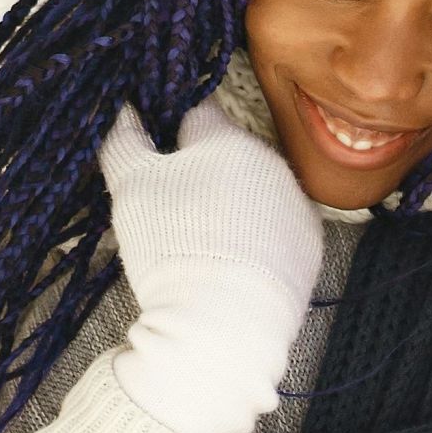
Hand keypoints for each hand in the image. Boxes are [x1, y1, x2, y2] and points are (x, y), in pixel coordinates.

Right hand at [97, 104, 323, 432]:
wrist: (222, 325)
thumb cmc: (171, 247)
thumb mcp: (131, 188)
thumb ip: (123, 139)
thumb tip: (121, 108)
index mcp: (228, 139)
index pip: (197, 112)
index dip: (171, 130)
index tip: (156, 155)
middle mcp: (272, 163)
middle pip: (230, 154)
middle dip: (204, 171)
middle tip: (173, 211)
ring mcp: (297, 206)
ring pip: (257, 191)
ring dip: (234, 204)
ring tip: (203, 244)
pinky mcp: (310, 248)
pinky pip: (279, 230)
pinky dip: (259, 240)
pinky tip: (233, 264)